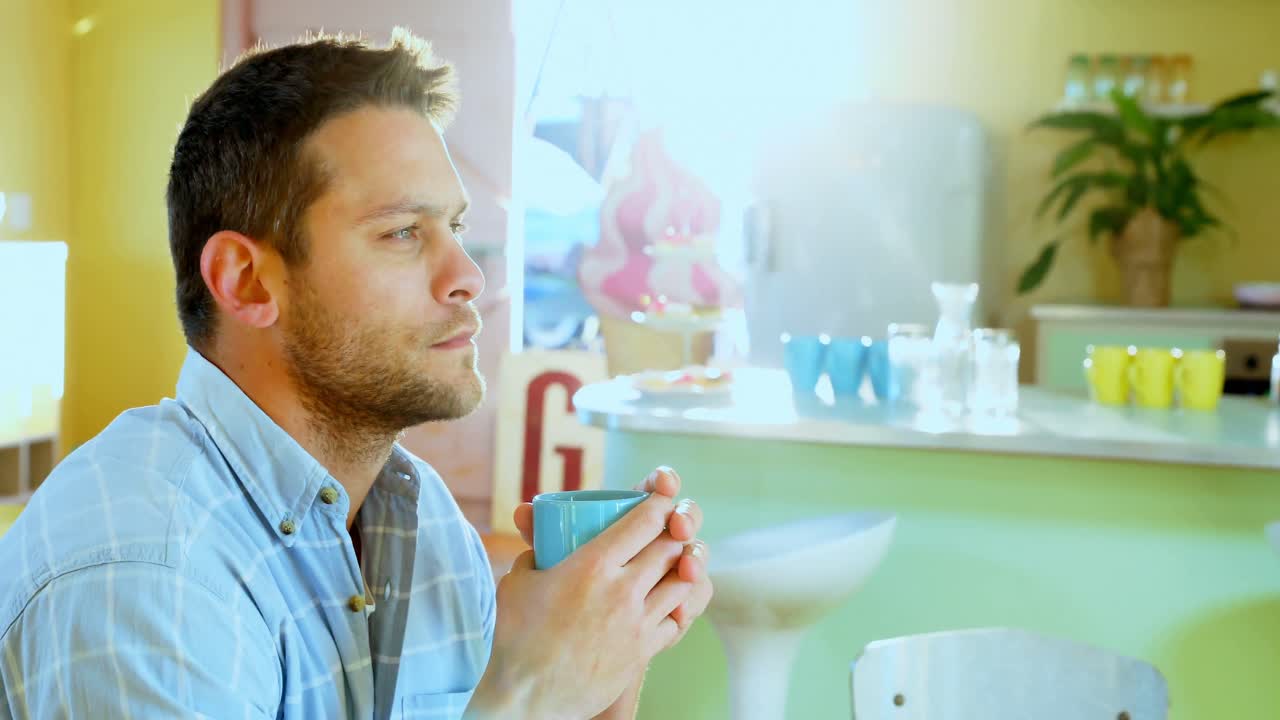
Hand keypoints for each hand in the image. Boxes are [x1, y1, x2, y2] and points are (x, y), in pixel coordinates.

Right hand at [470, 471, 695, 718]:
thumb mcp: (518, 581)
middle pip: (670, 546)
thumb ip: (535, 552)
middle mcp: (622, 589)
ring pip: (682, 582)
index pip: (646, 520)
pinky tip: (666, 603)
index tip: (661, 497)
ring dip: (681, 566)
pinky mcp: (643, 651)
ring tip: (673, 562)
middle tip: (669, 526)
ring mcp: (637, 622)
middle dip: (675, 530)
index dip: (661, 502)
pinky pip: (676, 620)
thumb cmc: (516, 639)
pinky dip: (676, 606)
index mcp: (592, 564)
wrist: (527, 698)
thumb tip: (540, 539)